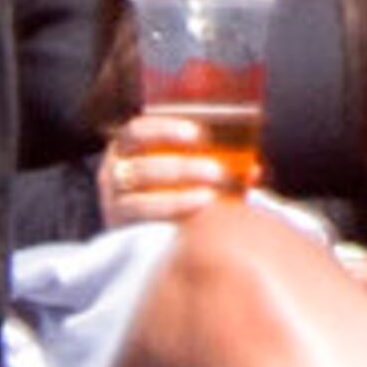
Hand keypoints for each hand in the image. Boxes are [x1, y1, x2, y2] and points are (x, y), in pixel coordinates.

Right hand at [95, 115, 234, 227]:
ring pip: (140, 201)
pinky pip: (141, 227)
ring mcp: (113, 206)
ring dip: (177, 199)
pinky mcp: (119, 233)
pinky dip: (168, 221)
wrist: (151, 235)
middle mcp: (114, 175)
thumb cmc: (173, 190)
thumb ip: (216, 161)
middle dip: (181, 170)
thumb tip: (253, 170)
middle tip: (215, 172)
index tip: (197, 134)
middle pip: (142, 168)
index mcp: (127, 148)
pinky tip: (193, 220)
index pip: (138, 131)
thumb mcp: (188, 168)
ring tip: (209, 198)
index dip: (165, 130)